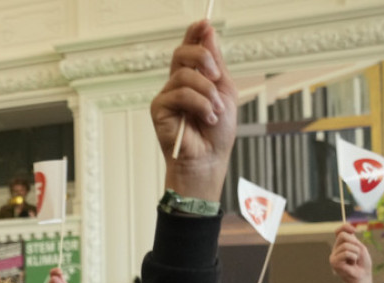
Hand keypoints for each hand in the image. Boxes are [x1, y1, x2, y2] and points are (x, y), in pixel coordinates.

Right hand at [150, 21, 236, 200]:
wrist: (209, 159)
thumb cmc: (217, 132)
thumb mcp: (224, 90)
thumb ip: (215, 63)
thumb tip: (208, 32)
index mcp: (194, 78)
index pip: (190, 48)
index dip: (195, 33)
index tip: (205, 22)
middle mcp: (177, 84)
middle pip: (183, 53)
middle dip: (203, 57)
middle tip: (216, 76)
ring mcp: (167, 96)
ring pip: (184, 74)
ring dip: (206, 92)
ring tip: (214, 111)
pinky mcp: (159, 109)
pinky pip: (179, 93)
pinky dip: (198, 104)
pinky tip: (206, 117)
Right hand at [329, 222, 371, 282]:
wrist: (363, 276)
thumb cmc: (362, 263)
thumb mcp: (360, 247)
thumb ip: (352, 239)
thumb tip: (349, 231)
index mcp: (341, 245)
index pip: (339, 231)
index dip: (345, 227)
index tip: (354, 230)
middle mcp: (335, 250)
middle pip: (342, 236)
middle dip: (354, 243)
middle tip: (356, 253)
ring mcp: (333, 256)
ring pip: (346, 246)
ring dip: (355, 253)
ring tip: (354, 261)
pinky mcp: (334, 263)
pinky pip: (346, 253)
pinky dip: (353, 258)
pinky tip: (352, 264)